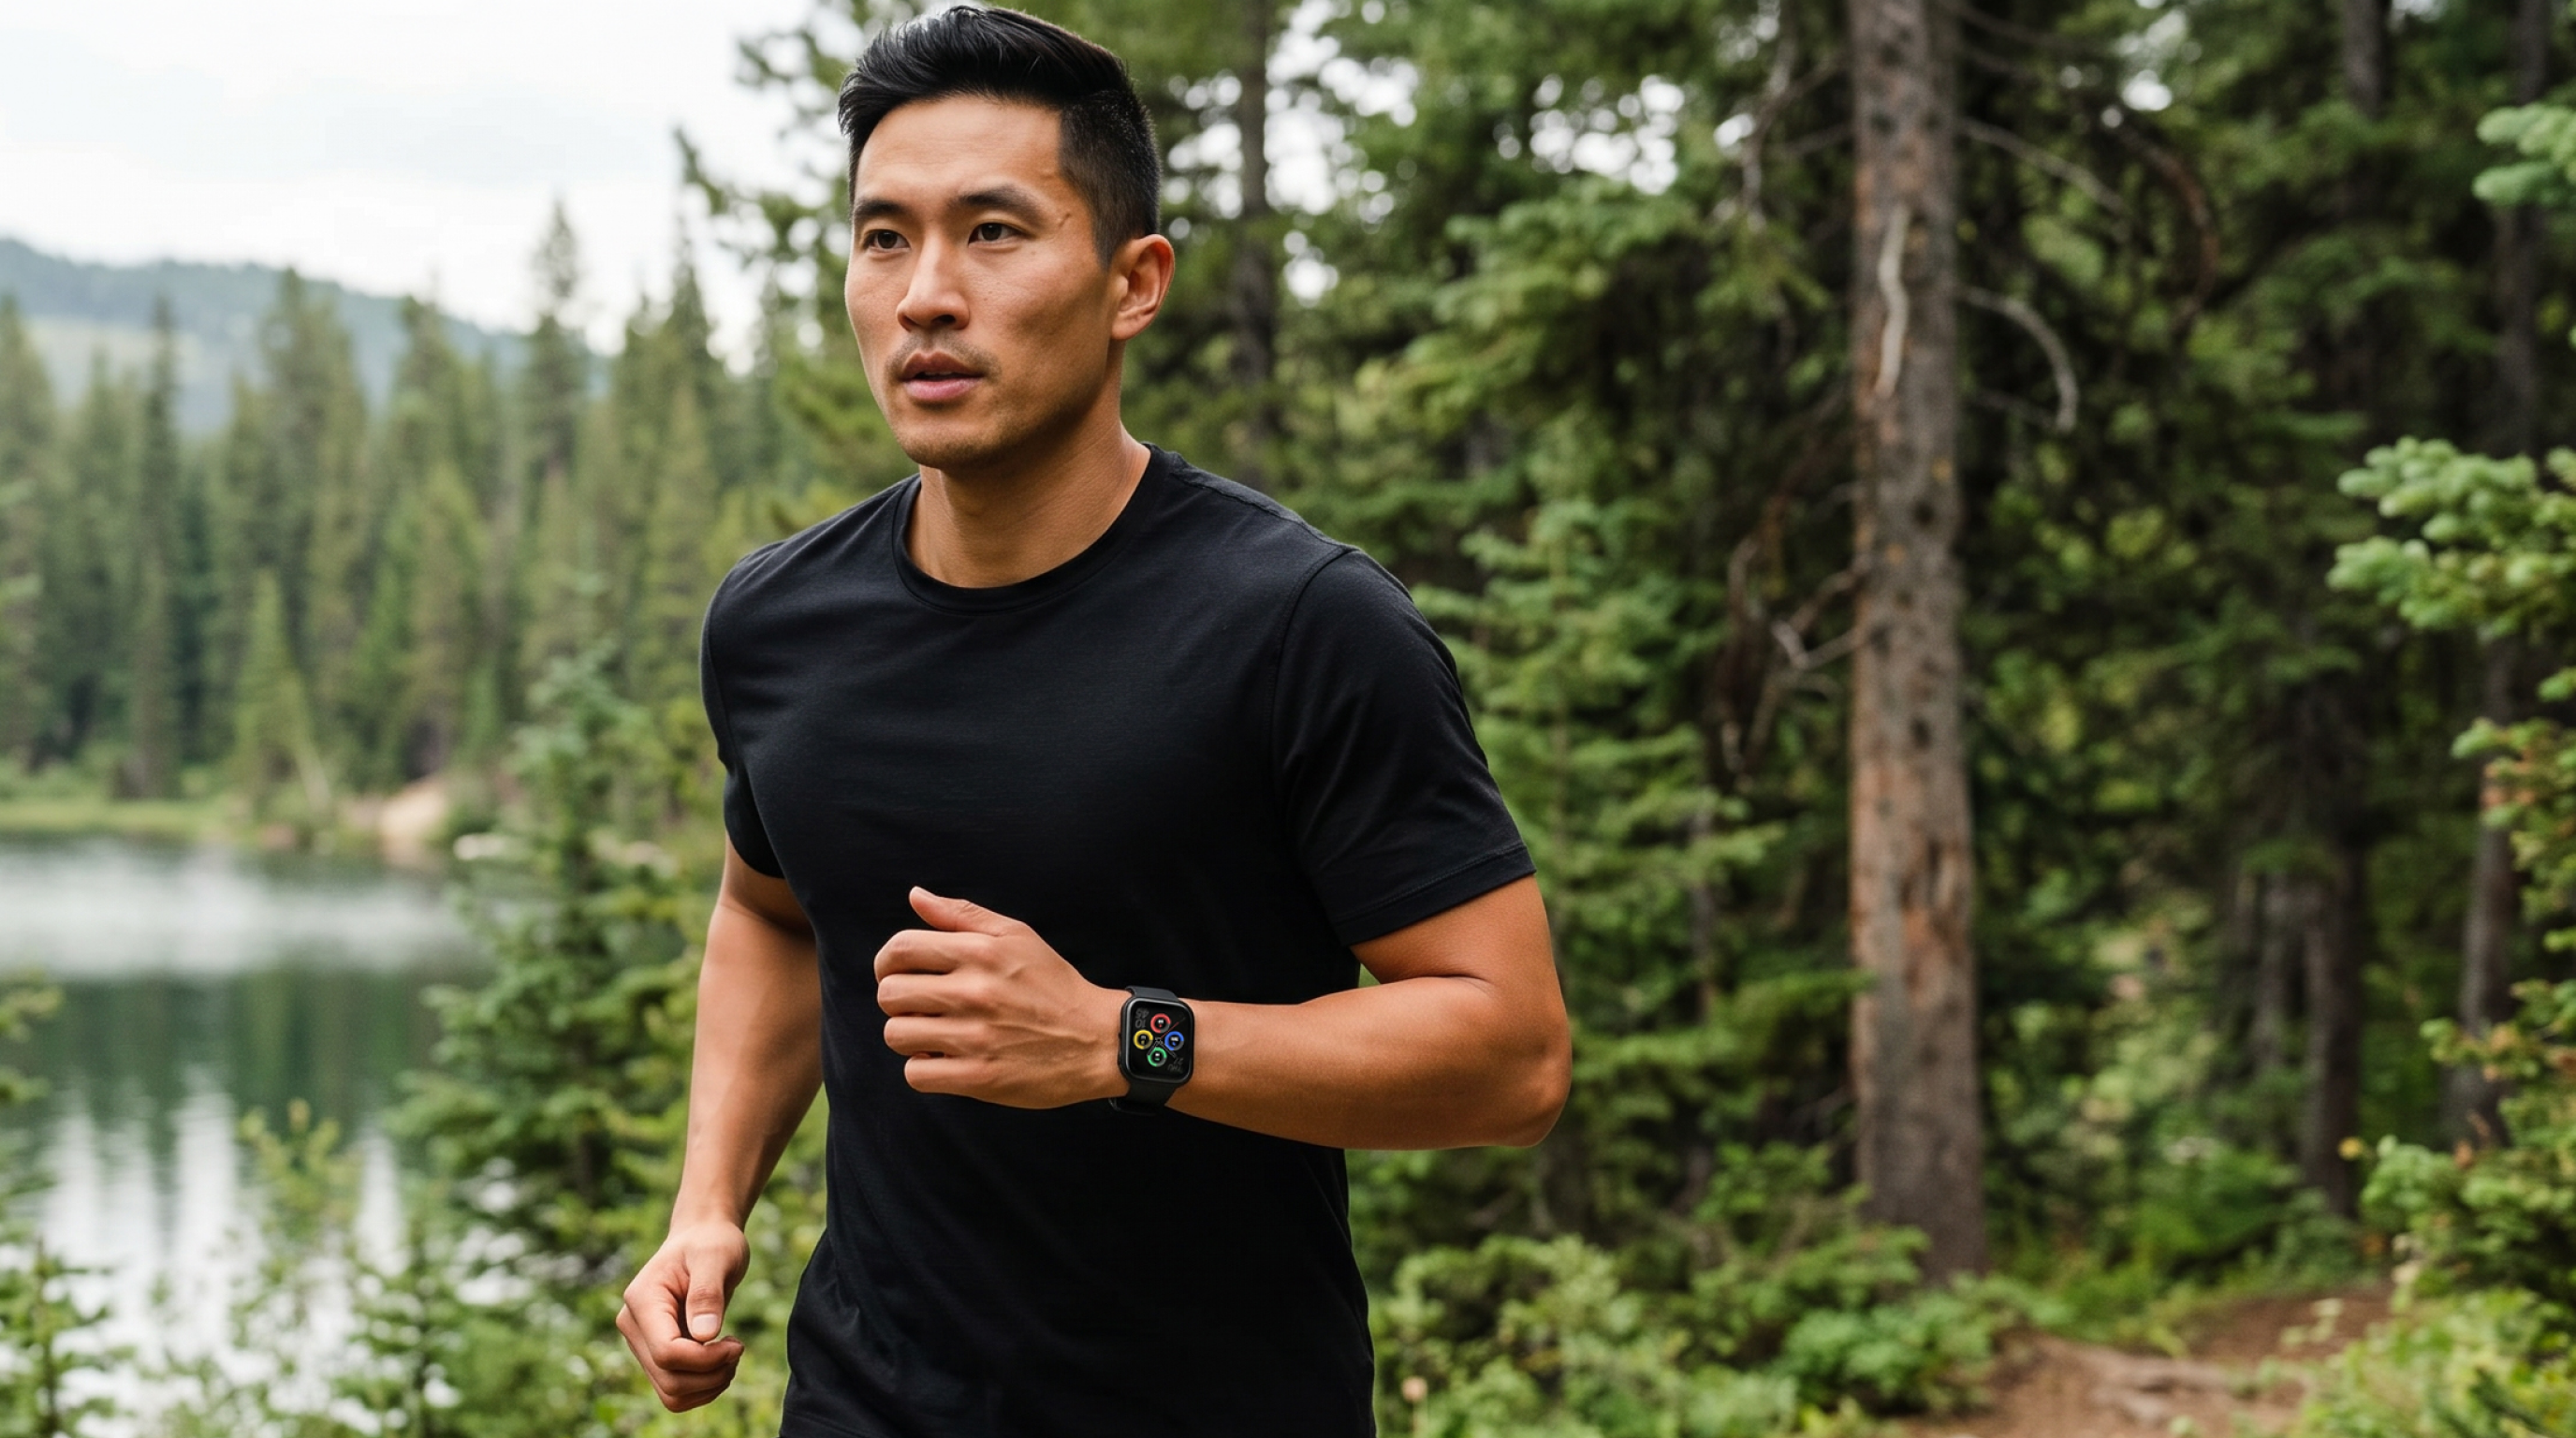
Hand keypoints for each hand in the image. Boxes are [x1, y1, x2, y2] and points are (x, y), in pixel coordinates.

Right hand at [616, 1220, 749, 1410]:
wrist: (703, 1239)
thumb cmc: (711, 1243)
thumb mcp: (716, 1257)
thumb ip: (708, 1294)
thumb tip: (705, 1335)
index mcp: (642, 1301)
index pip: (666, 1352)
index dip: (706, 1359)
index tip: (737, 1343)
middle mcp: (634, 1326)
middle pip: (669, 1379)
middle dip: (711, 1375)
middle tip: (738, 1348)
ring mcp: (642, 1343)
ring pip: (671, 1393)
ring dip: (709, 1386)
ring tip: (732, 1356)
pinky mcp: (656, 1354)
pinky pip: (675, 1390)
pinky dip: (703, 1387)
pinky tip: (722, 1361)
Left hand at [875, 887, 1124, 1106]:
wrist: (1098, 1040)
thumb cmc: (1054, 985)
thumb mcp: (1017, 936)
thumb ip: (962, 914)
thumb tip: (915, 895)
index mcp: (980, 952)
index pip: (900, 949)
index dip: (887, 962)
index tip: (897, 973)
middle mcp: (973, 992)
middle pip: (890, 995)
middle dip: (898, 1001)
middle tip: (921, 1006)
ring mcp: (975, 1037)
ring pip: (897, 1035)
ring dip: (910, 1036)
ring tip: (936, 1033)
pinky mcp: (979, 1078)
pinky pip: (916, 1074)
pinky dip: (924, 1068)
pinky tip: (946, 1058)